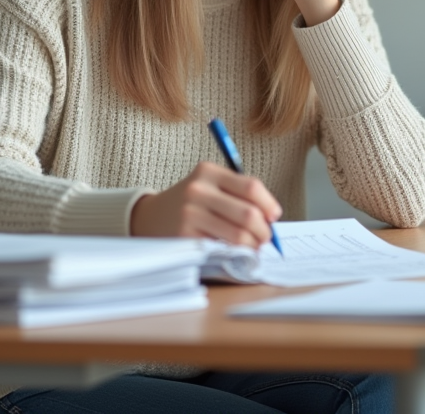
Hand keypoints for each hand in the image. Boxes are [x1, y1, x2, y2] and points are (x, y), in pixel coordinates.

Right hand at [129, 161, 281, 247]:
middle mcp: (198, 190)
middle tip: (265, 238)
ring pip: (238, 235)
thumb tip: (270, 218)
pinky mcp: (185, 237)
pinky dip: (234, 253)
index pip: (251, 187)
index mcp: (208, 171)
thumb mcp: (209, 186)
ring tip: (252, 247)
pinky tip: (234, 252)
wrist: (150, 217)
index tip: (273, 216)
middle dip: (264, 231)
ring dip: (253, 245)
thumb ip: (237, 195)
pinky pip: (222, 248)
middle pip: (248, 213)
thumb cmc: (190, 203)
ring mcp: (190, 214)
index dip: (269, 204)